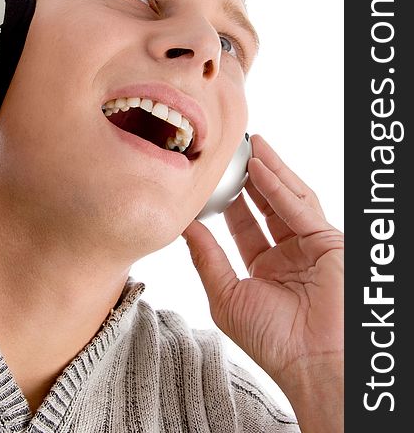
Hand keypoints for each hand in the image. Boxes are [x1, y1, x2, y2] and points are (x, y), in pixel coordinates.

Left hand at [182, 135, 342, 429]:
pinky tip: (259, 168)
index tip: (210, 180)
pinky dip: (279, 186)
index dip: (228, 201)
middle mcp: (288, 252)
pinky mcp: (327, 240)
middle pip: (267, 205)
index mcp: (265, 267)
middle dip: (249, 178)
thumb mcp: (227, 295)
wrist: (311, 363)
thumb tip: (183, 226)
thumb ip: (206, 258)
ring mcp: (309, 245)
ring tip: (249, 146)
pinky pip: (300, 207)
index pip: (244, 224)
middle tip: (231, 153)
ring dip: (268, 171)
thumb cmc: (271, 340)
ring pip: (287, 198)